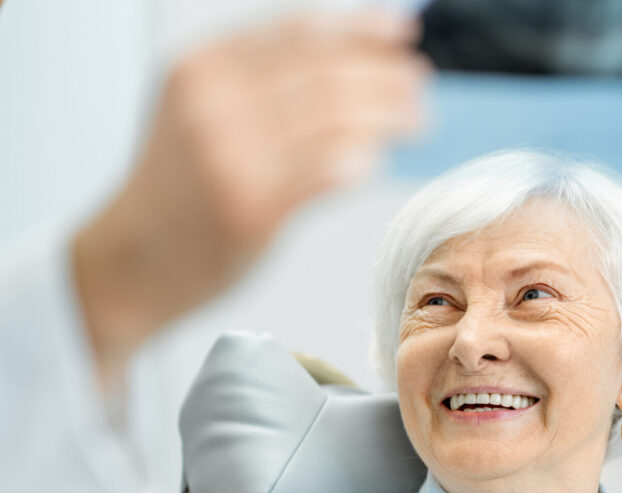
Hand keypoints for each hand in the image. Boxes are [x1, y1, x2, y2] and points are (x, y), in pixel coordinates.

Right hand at [73, 10, 428, 389]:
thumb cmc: (177, 188)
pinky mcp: (251, 208)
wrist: (129, 261)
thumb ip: (262, 82)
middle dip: (386, 75)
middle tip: (419, 85)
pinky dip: (361, 160)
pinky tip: (375, 160)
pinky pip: (328, 171)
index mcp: (201, 67)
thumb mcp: (200, 111)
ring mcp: (231, 156)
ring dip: (387, 115)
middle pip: (327, 74)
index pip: (300, 33)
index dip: (361, 30)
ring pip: (335, 120)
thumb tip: (354, 55)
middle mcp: (213, 103)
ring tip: (416, 119)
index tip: (401, 33)